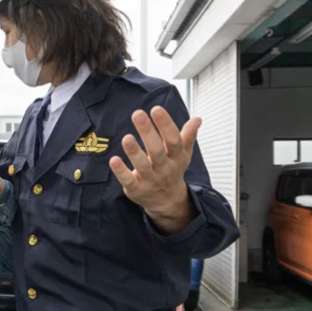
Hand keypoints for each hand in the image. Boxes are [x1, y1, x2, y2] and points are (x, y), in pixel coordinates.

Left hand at [109, 106, 201, 232]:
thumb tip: (197, 118)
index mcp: (176, 157)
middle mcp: (164, 169)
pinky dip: (121, 171)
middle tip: (138, 114)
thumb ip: (188, 136)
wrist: (167, 201)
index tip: (156, 109)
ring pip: (142, 166)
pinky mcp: (136, 189)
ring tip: (126, 137)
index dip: (166, 125)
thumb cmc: (172, 170)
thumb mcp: (183, 154)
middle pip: (157, 151)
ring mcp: (150, 180)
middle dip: (148, 133)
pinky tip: (113, 160)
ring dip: (134, 152)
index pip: (173, 140)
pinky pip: (128, 181)